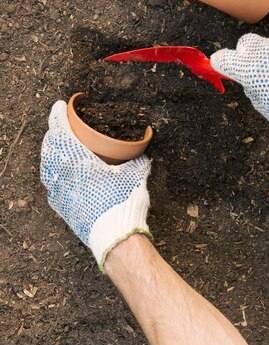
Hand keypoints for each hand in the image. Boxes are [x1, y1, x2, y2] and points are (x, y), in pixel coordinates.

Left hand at [41, 101, 151, 271]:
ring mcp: (61, 194)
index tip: (59, 106)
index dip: (58, 117)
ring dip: (50, 154)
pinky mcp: (63, 208)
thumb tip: (145, 153)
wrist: (116, 238)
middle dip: (52, 134)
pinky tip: (60, 175)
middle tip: (58, 126)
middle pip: (50, 149)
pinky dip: (53, 174)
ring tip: (56, 147)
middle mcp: (64, 176)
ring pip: (48, 167)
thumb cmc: (124, 203)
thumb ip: (137, 160)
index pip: (62, 132)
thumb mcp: (135, 174)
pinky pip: (52, 185)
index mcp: (79, 161)